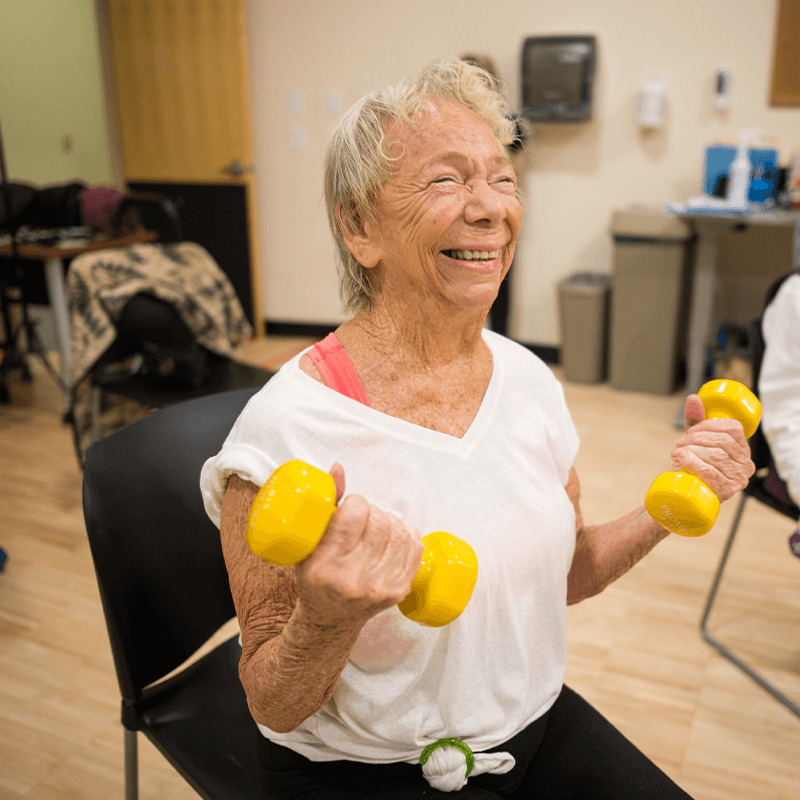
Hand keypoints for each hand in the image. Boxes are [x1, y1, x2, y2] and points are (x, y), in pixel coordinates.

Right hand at [294, 463, 423, 629]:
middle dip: (371, 512)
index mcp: (324, 565)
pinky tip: (393, 537)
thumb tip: (338, 468)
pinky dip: (406, 535)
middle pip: (379, 520)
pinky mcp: (398, 591)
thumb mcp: (307, 543)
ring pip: (399, 531)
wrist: (329, 619)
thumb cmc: (315, 577)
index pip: (354, 512)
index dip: (354, 503)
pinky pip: (415, 548)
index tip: (349, 508)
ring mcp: (379, 586)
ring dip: (389, 521)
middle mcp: (353, 578)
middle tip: (362, 519)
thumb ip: (325, 503)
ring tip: (375, 528)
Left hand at [669, 394, 754, 501]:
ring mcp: (738, 479)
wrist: (685, 493)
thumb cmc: (693, 464)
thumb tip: (693, 398)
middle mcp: (745, 464)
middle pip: (723, 441)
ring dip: (692, 450)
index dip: (709, 425)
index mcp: (742, 449)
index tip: (691, 430)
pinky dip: (692, 463)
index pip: (733, 429)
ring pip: (716, 456)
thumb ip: (695, 420)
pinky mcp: (726, 491)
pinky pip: (710, 473)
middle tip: (680, 443)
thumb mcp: (695, 441)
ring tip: (677, 452)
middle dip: (697, 438)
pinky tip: (680, 459)